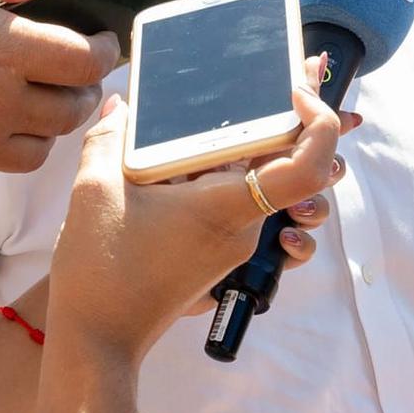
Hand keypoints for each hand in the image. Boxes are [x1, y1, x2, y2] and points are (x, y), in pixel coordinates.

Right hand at [45, 75, 340, 361]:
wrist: (98, 338)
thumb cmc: (101, 270)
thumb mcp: (94, 190)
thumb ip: (109, 137)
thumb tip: (123, 104)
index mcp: (228, 207)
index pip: (308, 168)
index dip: (319, 124)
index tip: (296, 90)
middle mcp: (244, 225)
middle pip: (293, 165)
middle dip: (296, 117)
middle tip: (289, 74)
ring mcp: (234, 240)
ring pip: (267, 182)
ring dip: (262, 144)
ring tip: (240, 109)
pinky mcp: (217, 250)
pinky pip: (243, 202)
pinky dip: (234, 173)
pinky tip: (199, 155)